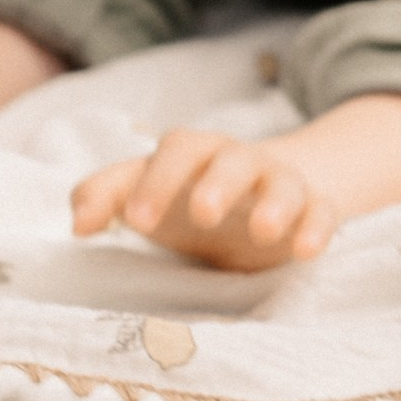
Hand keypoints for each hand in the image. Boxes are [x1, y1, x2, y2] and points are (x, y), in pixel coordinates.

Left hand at [71, 91, 400, 273]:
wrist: (256, 200)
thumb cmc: (185, 195)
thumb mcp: (145, 192)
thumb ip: (104, 196)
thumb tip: (77, 223)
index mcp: (194, 152)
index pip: (177, 149)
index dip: (156, 180)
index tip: (134, 222)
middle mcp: (239, 161)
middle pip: (232, 158)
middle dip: (218, 183)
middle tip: (202, 214)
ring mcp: (280, 184)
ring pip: (283, 183)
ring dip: (275, 203)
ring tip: (265, 230)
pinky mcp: (312, 211)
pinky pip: (322, 212)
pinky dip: (318, 227)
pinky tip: (306, 251)